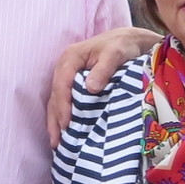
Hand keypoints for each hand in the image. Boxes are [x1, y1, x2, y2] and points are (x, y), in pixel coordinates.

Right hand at [45, 27, 160, 141]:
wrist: (129, 40)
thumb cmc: (122, 45)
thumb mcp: (115, 53)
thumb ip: (103, 69)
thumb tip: (90, 89)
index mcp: (70, 58)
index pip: (61, 84)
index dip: (63, 106)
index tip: (66, 124)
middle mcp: (64, 67)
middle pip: (54, 96)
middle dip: (54, 119)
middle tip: (56, 141)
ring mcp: (68, 76)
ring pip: (56, 101)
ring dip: (55, 121)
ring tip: (55, 143)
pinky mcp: (74, 84)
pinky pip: (64, 101)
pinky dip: (61, 116)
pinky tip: (62, 131)